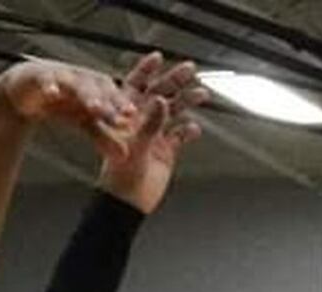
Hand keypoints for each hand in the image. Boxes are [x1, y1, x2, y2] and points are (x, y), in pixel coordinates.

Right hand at [0, 60, 139, 161]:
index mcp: (97, 88)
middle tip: (122, 113)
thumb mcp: (84, 123)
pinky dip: (50, 85)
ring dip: (87, 94)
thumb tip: (125, 156)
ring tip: (95, 107)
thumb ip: (104, 138)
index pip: (113, 95)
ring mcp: (62, 76)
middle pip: (99, 88)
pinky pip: (47, 80)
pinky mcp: (41, 76)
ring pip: (76, 84)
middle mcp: (83, 80)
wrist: (29, 89)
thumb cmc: (63, 103)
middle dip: (110, 101)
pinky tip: (53, 93)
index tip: (132, 117)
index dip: (123, 105)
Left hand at [98, 54, 204, 214]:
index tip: (158, 57)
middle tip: (190, 69)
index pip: (136, 85)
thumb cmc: (120, 178)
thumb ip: (149, 124)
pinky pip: (180, 136)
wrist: (128, 204)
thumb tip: (162, 100)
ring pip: (174, 111)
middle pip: (160, 93)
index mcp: (127, 115)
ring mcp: (155, 135)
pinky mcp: (166, 151)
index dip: (146, 70)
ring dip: (187, 101)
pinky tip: (194, 128)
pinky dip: (188, 131)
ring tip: (201, 94)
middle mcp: (141, 121)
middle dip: (175, 80)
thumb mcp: (134, 147)